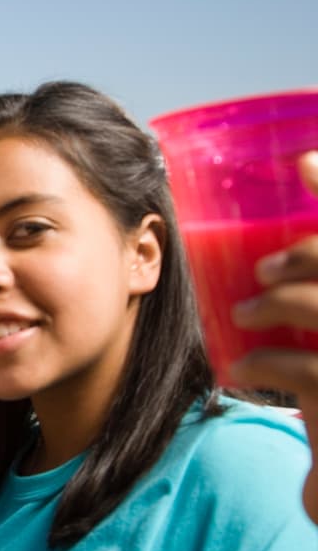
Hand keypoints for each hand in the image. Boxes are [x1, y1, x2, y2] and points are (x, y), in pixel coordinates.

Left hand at [231, 152, 317, 400]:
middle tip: (263, 270)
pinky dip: (269, 364)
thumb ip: (295, 283)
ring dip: (280, 304)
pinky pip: (313, 372)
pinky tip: (240, 369)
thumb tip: (253, 235)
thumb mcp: (310, 331)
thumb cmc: (316, 389)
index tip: (304, 162)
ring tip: (244, 315)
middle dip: (309, 255)